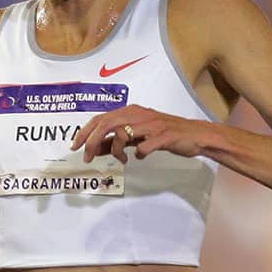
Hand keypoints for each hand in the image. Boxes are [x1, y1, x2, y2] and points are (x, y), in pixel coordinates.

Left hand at [71, 104, 213, 162]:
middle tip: (88, 157)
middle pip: (106, 124)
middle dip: (92, 141)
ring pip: (122, 133)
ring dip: (116, 150)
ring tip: (122, 160)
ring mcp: (151, 124)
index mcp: (131, 112)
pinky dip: (139, 154)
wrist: (195, 135)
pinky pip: (144, 147)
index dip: (85, 132)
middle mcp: (139, 114)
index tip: (75, 146)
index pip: (100, 118)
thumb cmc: (165, 134)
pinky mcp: (164, 136)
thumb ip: (117, 140)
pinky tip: (140, 157)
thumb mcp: (137, 135)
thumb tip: (96, 149)